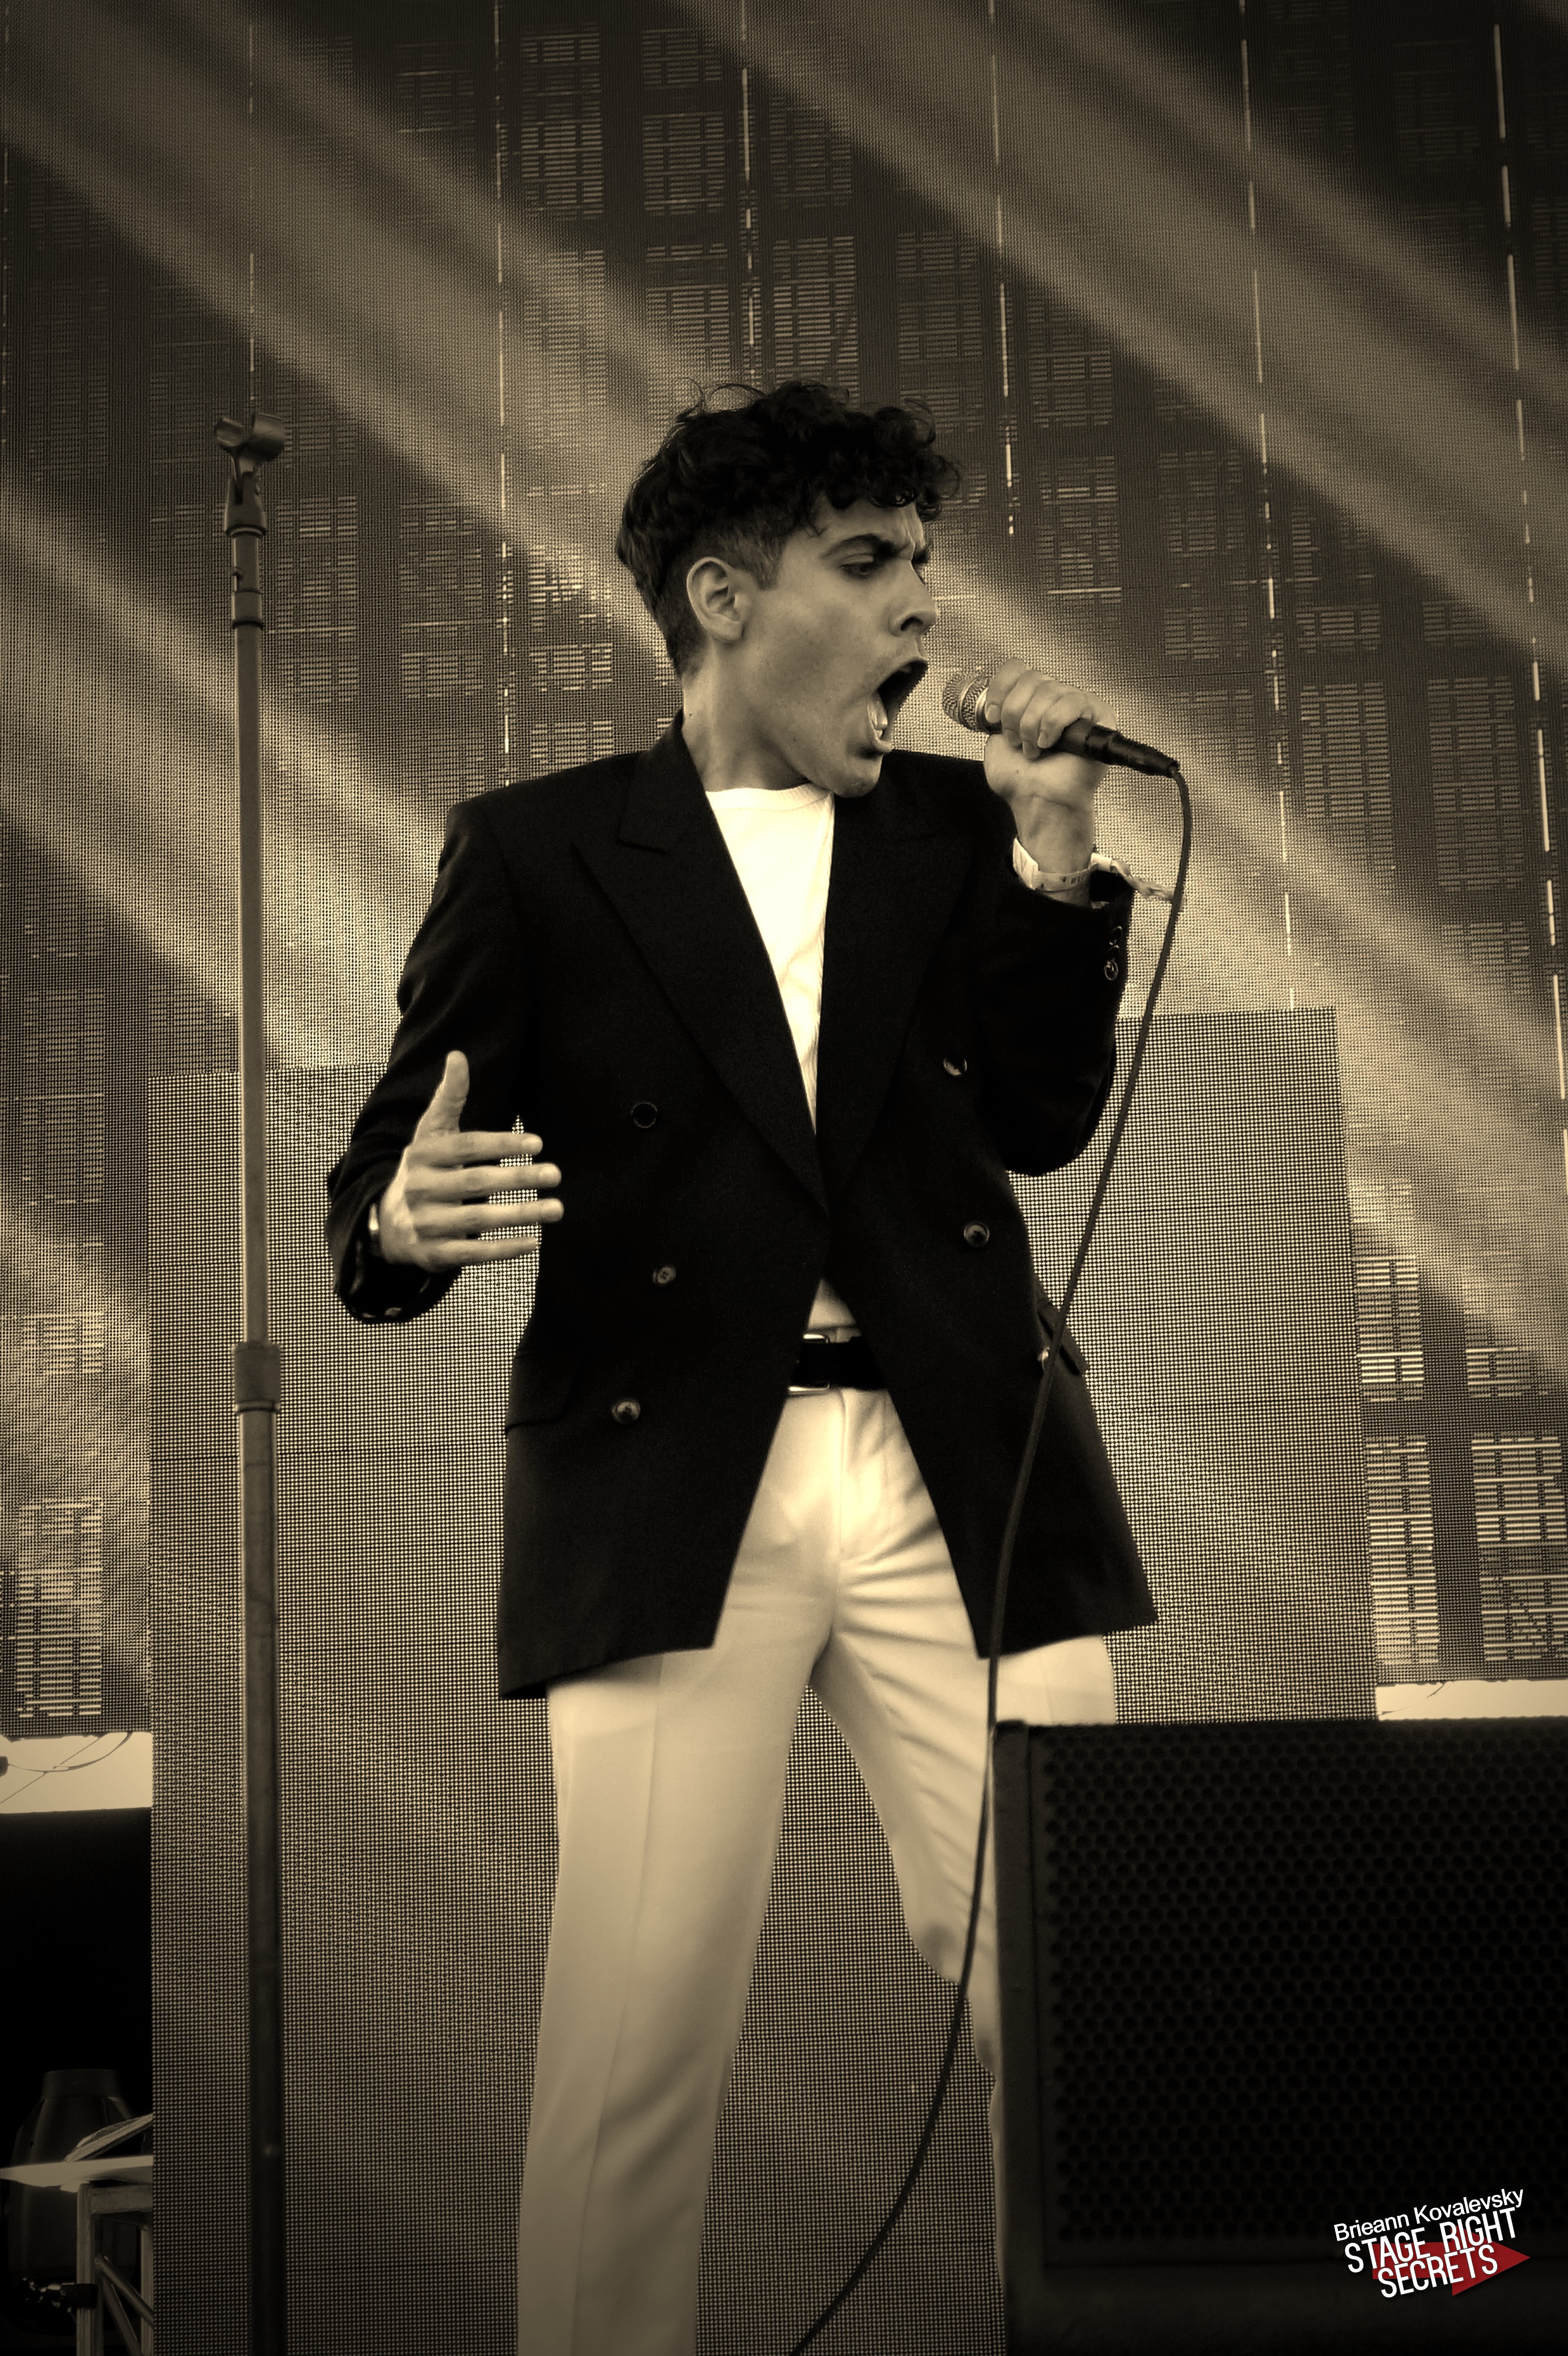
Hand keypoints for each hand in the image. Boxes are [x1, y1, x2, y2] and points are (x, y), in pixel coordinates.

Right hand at [376, 1051, 562, 1269]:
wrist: (385, 1223)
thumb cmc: (423, 1170)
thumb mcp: (430, 1132)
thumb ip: (448, 1098)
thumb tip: (458, 1055)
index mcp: (422, 1154)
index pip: (465, 1147)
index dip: (502, 1145)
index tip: (539, 1143)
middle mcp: (419, 1188)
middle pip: (474, 1183)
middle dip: (518, 1179)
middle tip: (555, 1174)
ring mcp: (424, 1223)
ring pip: (476, 1221)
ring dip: (520, 1215)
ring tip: (556, 1208)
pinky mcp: (432, 1253)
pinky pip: (471, 1253)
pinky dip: (503, 1249)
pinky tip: (534, 1242)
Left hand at [977, 661, 1107, 872]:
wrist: (1037, 802)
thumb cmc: (1022, 781)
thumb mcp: (996, 741)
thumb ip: (997, 713)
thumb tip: (996, 697)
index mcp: (1030, 701)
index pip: (1016, 669)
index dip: (1000, 688)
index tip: (992, 717)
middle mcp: (1054, 699)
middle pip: (1031, 678)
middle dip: (1015, 714)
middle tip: (1017, 741)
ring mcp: (1076, 706)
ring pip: (1049, 690)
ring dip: (1032, 725)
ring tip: (1034, 749)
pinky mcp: (1098, 715)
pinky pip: (1073, 700)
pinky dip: (1053, 723)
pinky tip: (1049, 742)